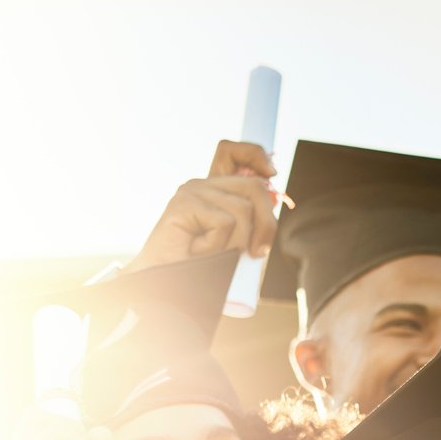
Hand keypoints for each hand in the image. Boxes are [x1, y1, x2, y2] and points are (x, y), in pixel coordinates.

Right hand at [123, 139, 280, 272]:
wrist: (166, 287)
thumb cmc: (203, 269)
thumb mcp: (237, 242)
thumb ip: (252, 219)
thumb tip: (275, 196)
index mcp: (215, 190)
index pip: (232, 152)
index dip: (255, 154)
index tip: (272, 173)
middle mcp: (203, 185)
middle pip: (254, 187)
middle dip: (266, 225)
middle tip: (257, 253)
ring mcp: (191, 191)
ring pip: (242, 210)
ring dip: (237, 243)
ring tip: (213, 254)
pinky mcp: (183, 203)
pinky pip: (224, 223)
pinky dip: (217, 246)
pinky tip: (197, 251)